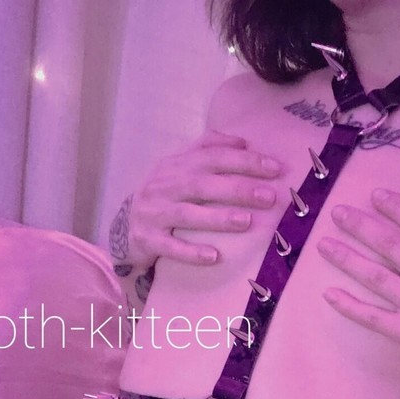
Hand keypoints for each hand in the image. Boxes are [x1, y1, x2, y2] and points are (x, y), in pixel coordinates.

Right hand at [111, 130, 282, 270]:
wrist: (125, 226)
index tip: (274, 168)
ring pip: (187, 214)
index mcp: (176, 165)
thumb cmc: (164, 195)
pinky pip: (170, 247)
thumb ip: (207, 148)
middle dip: (237, 189)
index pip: (212, 156)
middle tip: (268, 197)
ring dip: (218, 218)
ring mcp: (154, 213)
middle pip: (202, 184)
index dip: (243, 160)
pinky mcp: (148, 240)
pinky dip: (191, 252)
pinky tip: (214, 256)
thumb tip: (242, 141)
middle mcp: (164, 185)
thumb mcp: (179, 167)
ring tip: (246, 222)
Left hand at [316, 189, 399, 392]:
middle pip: (391, 245)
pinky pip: (373, 318)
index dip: (396, 206)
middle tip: (337, 212)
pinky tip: (328, 294)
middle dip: (361, 225)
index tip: (375, 196)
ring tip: (323, 245)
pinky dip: (349, 306)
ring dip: (346, 258)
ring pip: (376, 277)